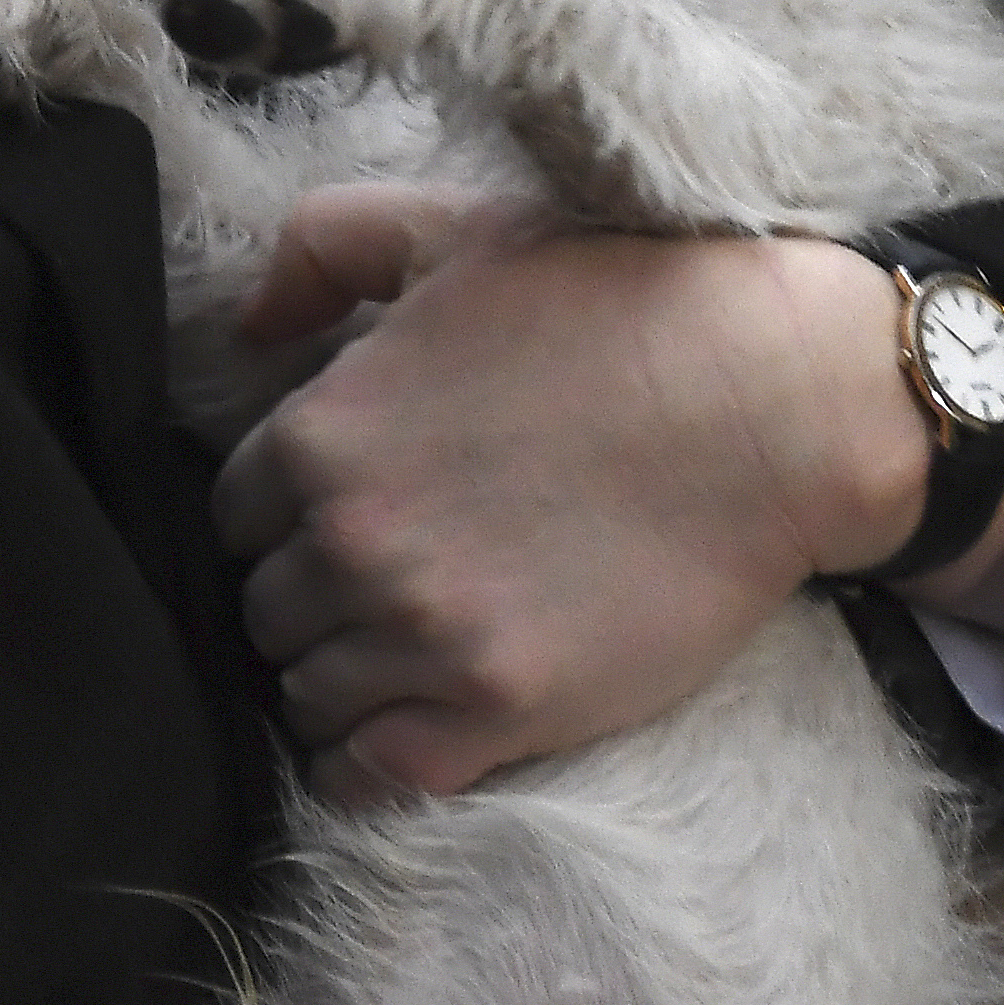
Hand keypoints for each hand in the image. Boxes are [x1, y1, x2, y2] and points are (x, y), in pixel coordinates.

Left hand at [209, 184, 937, 802]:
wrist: (769, 401)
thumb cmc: (612, 300)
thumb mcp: (451, 229)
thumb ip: (323, 249)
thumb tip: (247, 327)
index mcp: (322, 431)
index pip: (234, 514)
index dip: (285, 513)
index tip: (341, 511)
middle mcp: (351, 540)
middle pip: (265, 609)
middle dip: (310, 594)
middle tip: (385, 575)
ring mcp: (423, 633)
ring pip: (307, 694)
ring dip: (341, 674)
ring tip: (405, 645)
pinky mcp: (499, 710)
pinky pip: (369, 775)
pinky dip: (368, 761)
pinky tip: (406, 723)